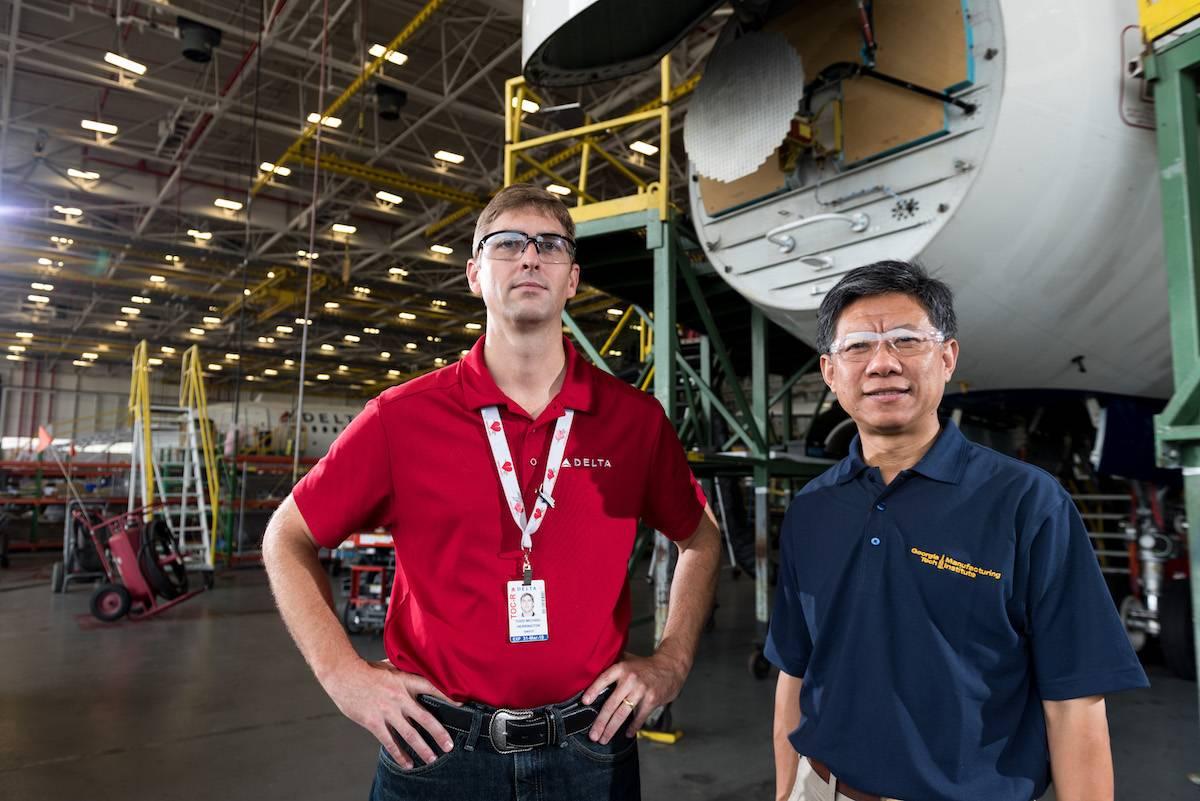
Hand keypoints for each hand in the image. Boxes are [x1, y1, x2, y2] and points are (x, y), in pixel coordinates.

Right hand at [323, 657, 460, 768]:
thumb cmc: (366, 670)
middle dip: (439, 734)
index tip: (462, 705)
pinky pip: (390, 742)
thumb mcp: (390, 665)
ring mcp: (387, 711)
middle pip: (425, 718)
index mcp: (405, 681)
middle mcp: (400, 697)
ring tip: (431, 758)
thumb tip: (416, 666)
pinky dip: (399, 754)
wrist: (343, 675)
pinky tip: (406, 763)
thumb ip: (404, 671)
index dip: (448, 697)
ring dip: (422, 748)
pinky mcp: (374, 722)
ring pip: (410, 734)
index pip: (432, 688)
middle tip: (449, 746)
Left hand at [582, 651, 688, 743]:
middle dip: (600, 722)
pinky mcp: (652, 699)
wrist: (670, 667)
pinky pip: (639, 717)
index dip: (593, 690)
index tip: (584, 702)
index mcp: (622, 668)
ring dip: (611, 729)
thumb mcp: (628, 659)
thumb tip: (591, 672)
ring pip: (622, 713)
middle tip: (593, 735)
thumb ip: (613, 665)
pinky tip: (627, 735)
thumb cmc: (645, 666)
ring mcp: (641, 690)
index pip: (604, 679)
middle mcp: (630, 679)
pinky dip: (633, 727)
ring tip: (603, 739)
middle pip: (611, 704)